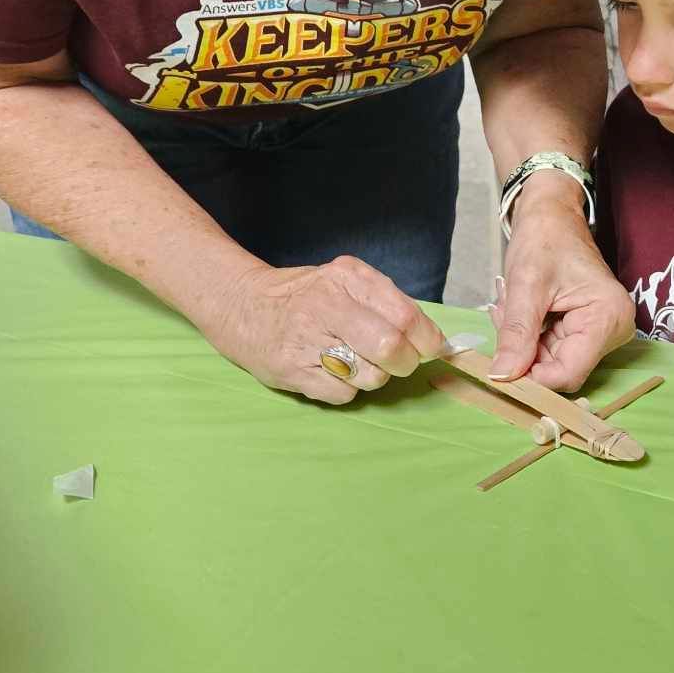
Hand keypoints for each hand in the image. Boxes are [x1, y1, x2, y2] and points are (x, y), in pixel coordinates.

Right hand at [203, 256, 444, 404]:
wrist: (242, 305)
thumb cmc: (306, 295)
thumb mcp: (345, 281)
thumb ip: (385, 302)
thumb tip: (431, 338)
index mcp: (347, 278)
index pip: (406, 315)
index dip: (427, 339)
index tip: (431, 347)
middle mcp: (327, 305)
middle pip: (390, 348)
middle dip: (405, 362)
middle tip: (399, 361)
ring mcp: (307, 340)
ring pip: (370, 377)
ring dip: (373, 376)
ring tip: (354, 360)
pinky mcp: (292, 371)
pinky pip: (344, 394)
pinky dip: (347, 389)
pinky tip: (331, 370)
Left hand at [488, 180, 633, 390]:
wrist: (551, 214)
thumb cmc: (545, 236)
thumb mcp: (526, 284)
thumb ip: (516, 333)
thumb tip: (502, 375)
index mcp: (608, 317)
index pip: (568, 373)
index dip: (531, 378)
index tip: (497, 369)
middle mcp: (612, 330)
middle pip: (558, 370)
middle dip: (522, 353)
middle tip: (502, 315)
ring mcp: (598, 332)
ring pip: (548, 362)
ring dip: (520, 341)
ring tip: (509, 304)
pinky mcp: (583, 331)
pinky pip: (548, 350)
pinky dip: (525, 335)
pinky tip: (517, 309)